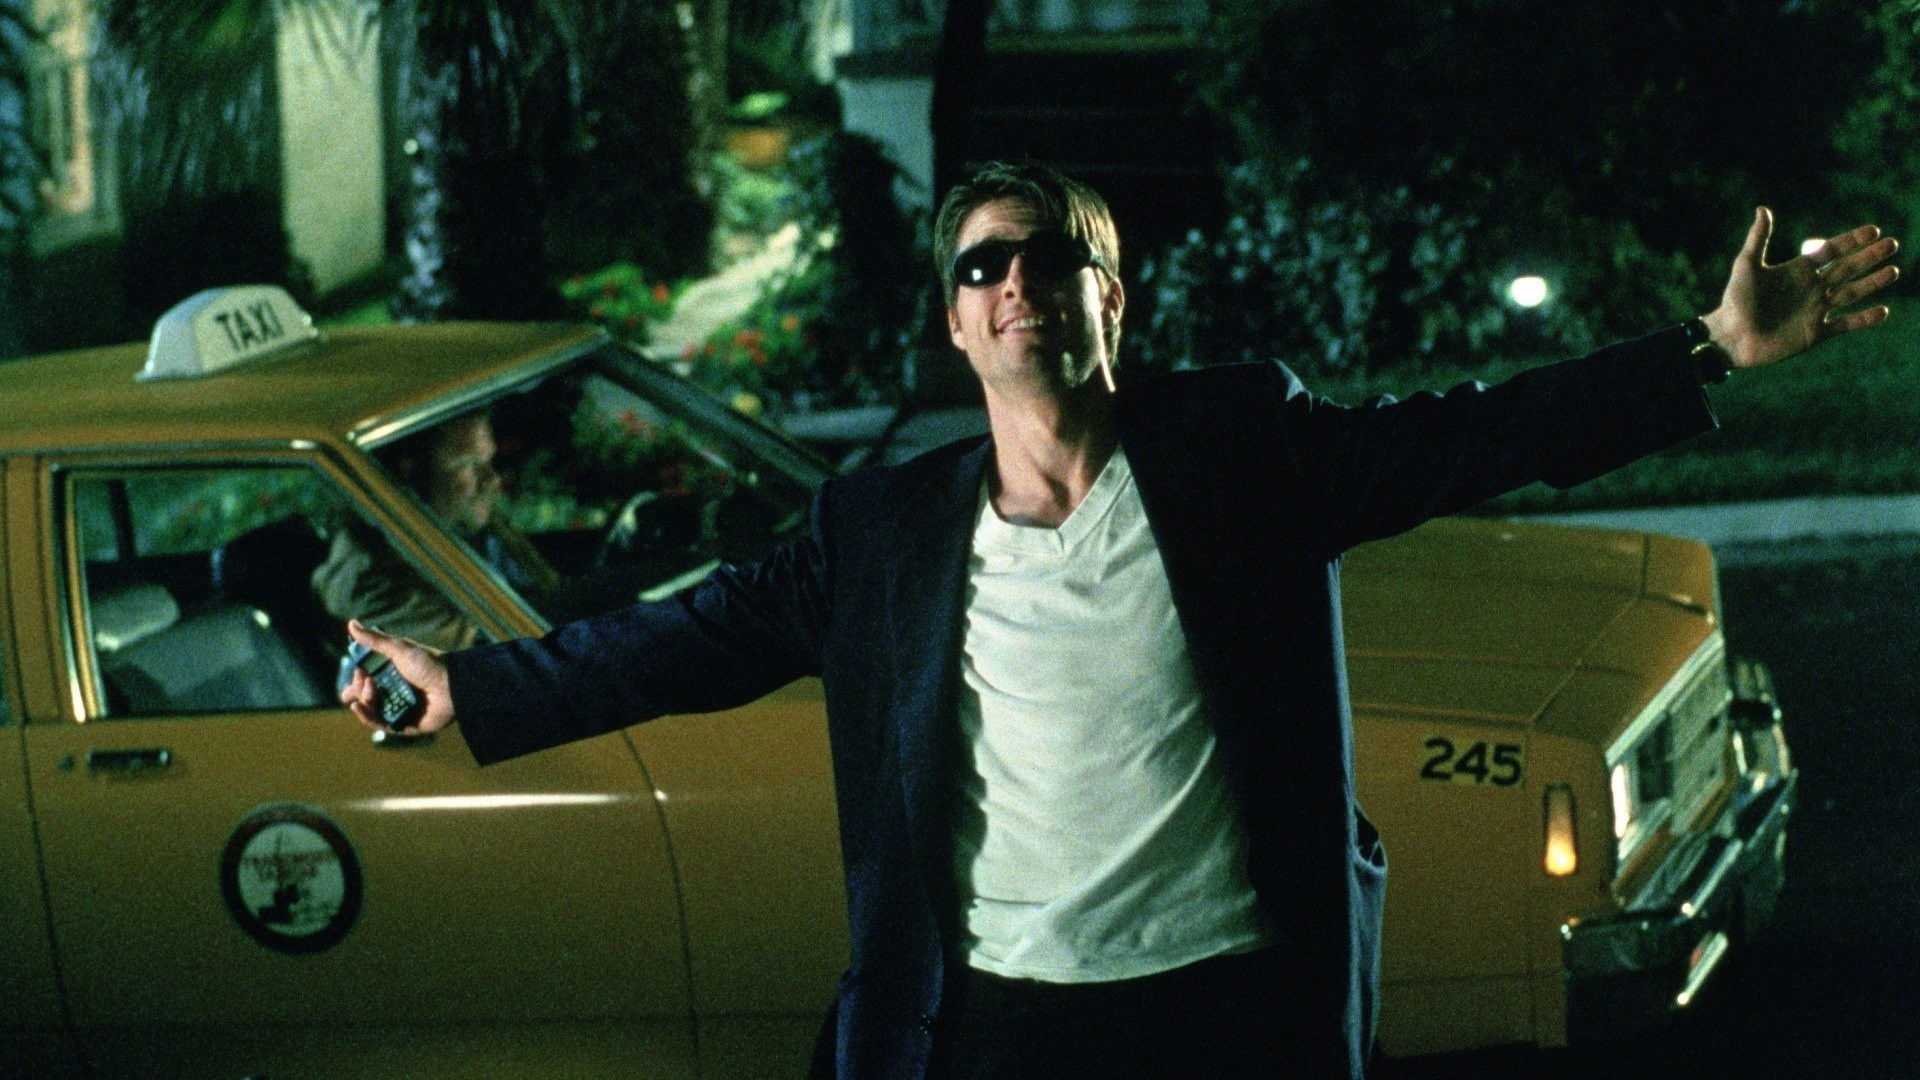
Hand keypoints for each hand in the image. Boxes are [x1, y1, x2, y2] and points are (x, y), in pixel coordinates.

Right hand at [341, 619, 455, 735]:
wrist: (451, 684)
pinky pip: (381, 725)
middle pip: (363, 696)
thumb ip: (374, 640)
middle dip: (358, 690)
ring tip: (370, 690)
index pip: (364, 680)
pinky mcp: (404, 725)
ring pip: (369, 711)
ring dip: (364, 700)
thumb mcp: (399, 649)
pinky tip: (359, 707)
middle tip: (366, 682)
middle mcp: (392, 693)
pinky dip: (367, 717)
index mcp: (391, 675)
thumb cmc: (429, 663)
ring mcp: (398, 709)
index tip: (358, 672)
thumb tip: (350, 623)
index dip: (356, 679)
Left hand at [1702, 206, 1899, 369]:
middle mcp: (1811, 288)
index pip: (1831, 251)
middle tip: (1892, 244)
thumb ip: (1758, 238)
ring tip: (1894, 271)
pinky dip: (1864, 319)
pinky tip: (1883, 311)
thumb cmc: (1735, 300)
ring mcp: (1815, 311)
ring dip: (1873, 283)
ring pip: (1852, 293)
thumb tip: (1762, 208)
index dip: (1851, 240)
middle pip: (1847, 269)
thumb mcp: (1746, 265)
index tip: (1873, 230)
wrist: (1730, 337)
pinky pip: (1845, 324)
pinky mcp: (1815, 333)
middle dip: (1869, 257)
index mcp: (1798, 270)